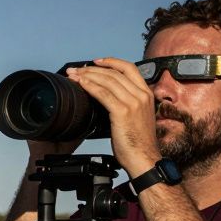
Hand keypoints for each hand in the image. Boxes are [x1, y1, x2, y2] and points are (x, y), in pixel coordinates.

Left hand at [65, 58, 159, 174]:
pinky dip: (90, 86)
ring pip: (108, 80)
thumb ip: (126, 104)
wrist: (144, 158)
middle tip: (76, 70)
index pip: (129, 68)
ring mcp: (134, 102)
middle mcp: (142, 95)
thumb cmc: (137, 143)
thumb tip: (107, 98)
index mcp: (147, 94)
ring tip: (73, 75)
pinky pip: (103, 93)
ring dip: (87, 76)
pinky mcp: (123, 111)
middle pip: (114, 72)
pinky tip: (80, 84)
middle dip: (92, 69)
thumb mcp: (136, 117)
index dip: (111, 62)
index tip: (95, 62)